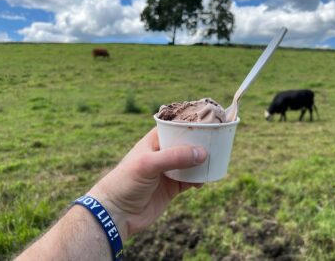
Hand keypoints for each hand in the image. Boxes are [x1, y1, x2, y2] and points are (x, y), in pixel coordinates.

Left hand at [87, 128, 206, 239]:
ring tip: (214, 161)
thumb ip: (174, 157)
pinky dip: (199, 180)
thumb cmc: (125, 182)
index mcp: (154, 141)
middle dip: (201, 144)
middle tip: (217, 143)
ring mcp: (168, 171)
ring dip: (202, 162)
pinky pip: (191, 180)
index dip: (191, 123)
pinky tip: (204, 181)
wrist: (116, 214)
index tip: (209, 121)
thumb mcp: (148, 164)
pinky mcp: (172, 187)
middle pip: (186, 144)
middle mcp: (162, 153)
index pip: (175, 126)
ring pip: (191, 162)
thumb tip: (203, 153)